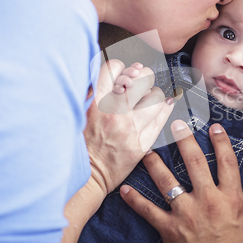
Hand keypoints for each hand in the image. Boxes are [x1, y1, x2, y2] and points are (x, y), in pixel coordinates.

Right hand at [84, 59, 173, 195]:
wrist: (87, 175)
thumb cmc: (81, 143)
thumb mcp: (78, 111)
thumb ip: (93, 91)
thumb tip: (116, 74)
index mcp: (94, 101)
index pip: (114, 67)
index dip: (121, 68)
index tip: (123, 74)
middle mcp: (114, 111)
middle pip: (140, 77)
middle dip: (142, 76)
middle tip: (141, 83)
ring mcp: (130, 127)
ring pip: (155, 95)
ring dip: (153, 94)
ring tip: (149, 98)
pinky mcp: (142, 142)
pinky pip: (162, 117)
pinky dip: (164, 107)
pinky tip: (163, 105)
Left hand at [121, 120, 242, 242]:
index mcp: (231, 198)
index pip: (227, 162)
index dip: (221, 142)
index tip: (215, 127)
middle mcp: (207, 200)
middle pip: (195, 163)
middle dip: (184, 141)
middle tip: (176, 125)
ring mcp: (186, 213)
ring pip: (167, 181)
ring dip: (155, 164)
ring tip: (147, 150)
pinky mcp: (169, 229)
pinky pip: (149, 211)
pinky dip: (135, 200)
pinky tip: (124, 189)